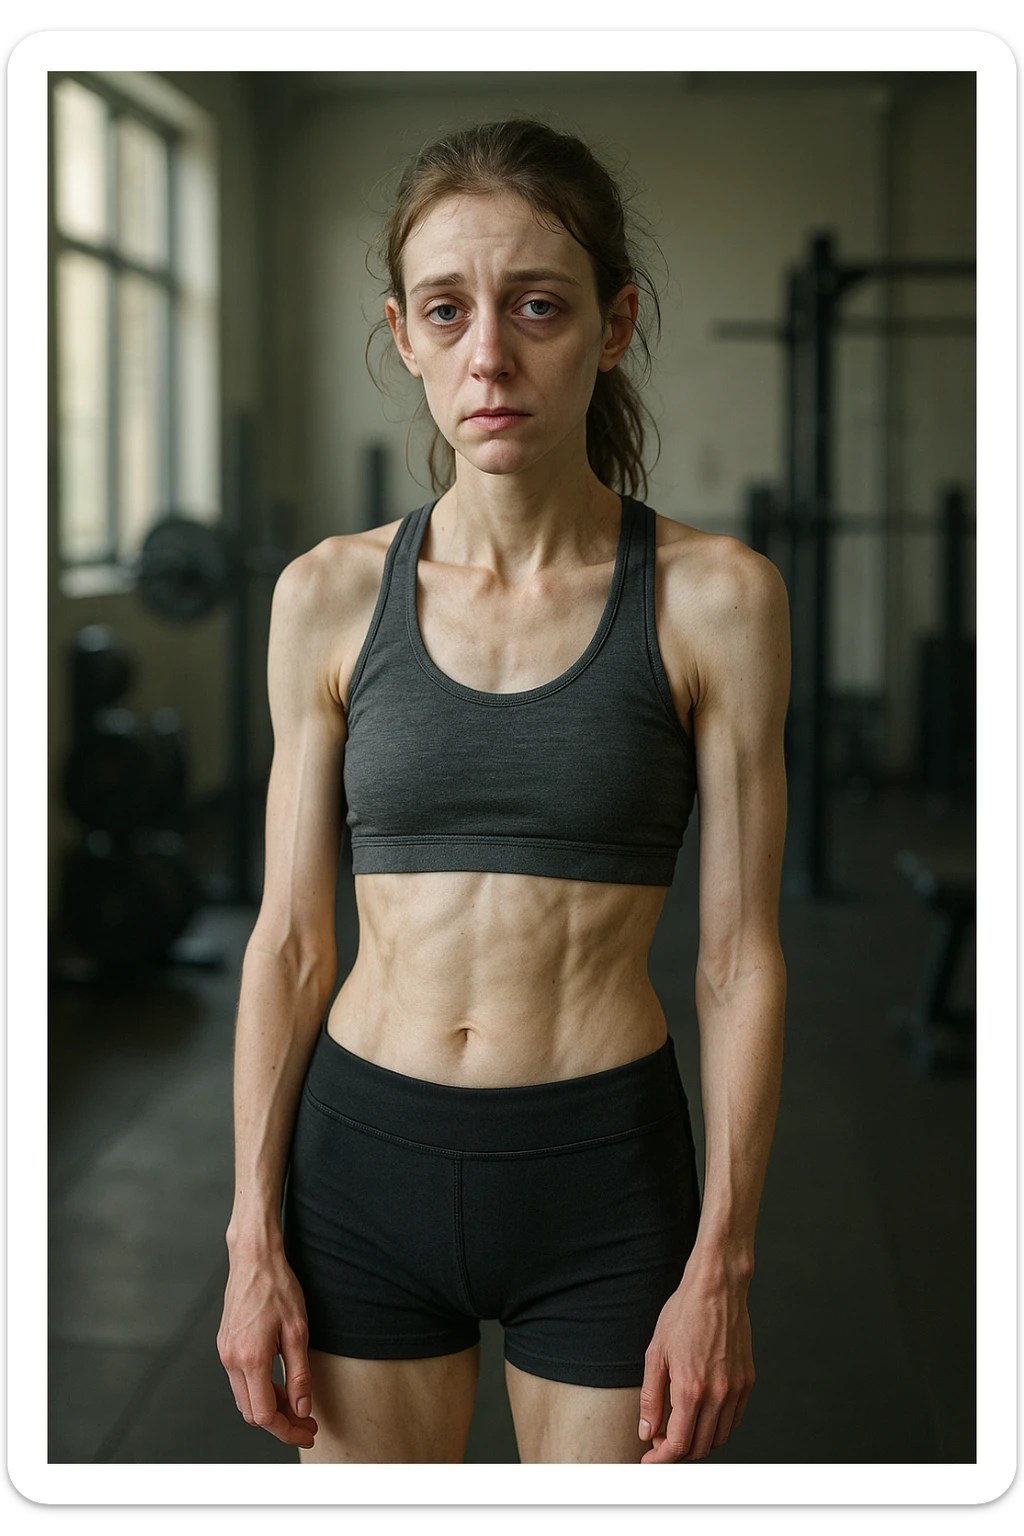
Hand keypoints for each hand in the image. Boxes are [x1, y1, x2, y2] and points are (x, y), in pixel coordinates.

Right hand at [217, 1248, 318, 1449]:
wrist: (254, 1259)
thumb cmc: (277, 1288)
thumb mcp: (298, 1331)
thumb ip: (299, 1375)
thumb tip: (301, 1409)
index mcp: (250, 1358)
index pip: (264, 1414)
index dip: (287, 1430)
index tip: (307, 1432)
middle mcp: (231, 1360)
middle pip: (252, 1412)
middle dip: (280, 1423)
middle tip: (307, 1422)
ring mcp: (225, 1353)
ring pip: (245, 1399)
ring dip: (269, 1407)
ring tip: (296, 1404)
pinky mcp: (225, 1346)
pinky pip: (240, 1382)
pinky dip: (259, 1391)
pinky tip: (279, 1385)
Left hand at [637, 1262, 754, 1462]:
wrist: (716, 1288)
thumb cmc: (684, 1314)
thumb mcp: (655, 1353)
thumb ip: (651, 1398)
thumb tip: (648, 1431)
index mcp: (691, 1389)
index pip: (678, 1445)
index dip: (661, 1459)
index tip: (649, 1460)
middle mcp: (718, 1394)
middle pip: (700, 1447)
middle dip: (677, 1454)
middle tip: (660, 1444)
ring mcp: (736, 1389)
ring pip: (719, 1437)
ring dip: (698, 1442)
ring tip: (679, 1429)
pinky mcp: (747, 1381)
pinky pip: (734, 1419)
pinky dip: (717, 1427)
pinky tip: (701, 1414)